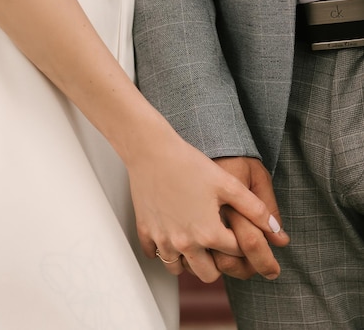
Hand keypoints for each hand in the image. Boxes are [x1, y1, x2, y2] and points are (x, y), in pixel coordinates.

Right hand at [126, 128, 285, 283]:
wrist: (152, 150)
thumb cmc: (189, 163)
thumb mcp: (227, 183)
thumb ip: (255, 209)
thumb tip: (278, 232)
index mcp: (209, 233)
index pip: (235, 253)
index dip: (241, 242)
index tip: (238, 230)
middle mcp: (185, 243)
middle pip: (209, 274)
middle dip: (218, 261)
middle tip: (219, 242)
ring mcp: (163, 240)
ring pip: (180, 270)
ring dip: (190, 260)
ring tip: (196, 240)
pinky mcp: (145, 232)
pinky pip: (155, 256)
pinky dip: (165, 250)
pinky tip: (172, 233)